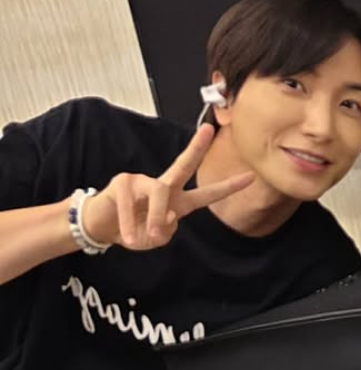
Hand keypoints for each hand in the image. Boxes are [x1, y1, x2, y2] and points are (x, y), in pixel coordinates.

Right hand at [84, 123, 254, 249]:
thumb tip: (170, 214)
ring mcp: (142, 181)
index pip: (207, 194)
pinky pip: (131, 205)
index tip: (251, 176)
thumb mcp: (153, 239)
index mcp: (178, 201)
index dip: (228, 187)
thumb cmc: (131, 231)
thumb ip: (166, 231)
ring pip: (160, 194)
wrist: (100, 228)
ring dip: (156, 217)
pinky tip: (128, 237)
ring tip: (148, 237)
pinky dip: (130, 225)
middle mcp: (163, 186)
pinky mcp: (123, 183)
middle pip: (183, 165)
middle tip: (209, 129)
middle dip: (197, 147)